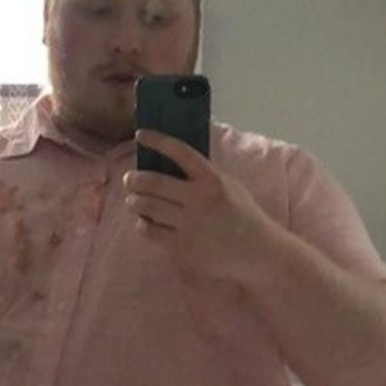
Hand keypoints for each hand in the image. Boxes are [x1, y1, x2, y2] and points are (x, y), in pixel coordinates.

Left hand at [123, 130, 272, 283]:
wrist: (256, 251)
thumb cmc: (242, 214)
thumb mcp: (229, 185)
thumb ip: (204, 174)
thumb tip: (171, 160)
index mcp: (212, 179)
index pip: (179, 152)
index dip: (157, 140)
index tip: (141, 134)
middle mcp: (198, 200)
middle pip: (153, 182)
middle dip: (135, 179)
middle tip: (130, 179)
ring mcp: (189, 224)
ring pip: (147, 206)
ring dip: (134, 201)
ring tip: (134, 200)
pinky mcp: (182, 246)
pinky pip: (150, 231)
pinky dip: (143, 224)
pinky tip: (144, 221)